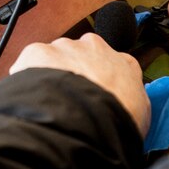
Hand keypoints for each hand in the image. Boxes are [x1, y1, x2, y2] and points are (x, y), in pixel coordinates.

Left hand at [11, 34, 150, 135]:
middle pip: (81, 58)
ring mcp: (66, 47)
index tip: (96, 94)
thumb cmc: (114, 121)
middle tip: (69, 100)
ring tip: (50, 103)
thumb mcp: (140, 115)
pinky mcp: (38, 51)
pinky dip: (28, 79)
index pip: (114, 66)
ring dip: (50, 76)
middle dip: (73, 75)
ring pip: (54, 58)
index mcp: (124, 63)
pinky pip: (29, 64)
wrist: (85, 120)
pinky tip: (34, 98)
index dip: (102, 82)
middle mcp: (95, 47)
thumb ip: (131, 102)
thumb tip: (126, 110)